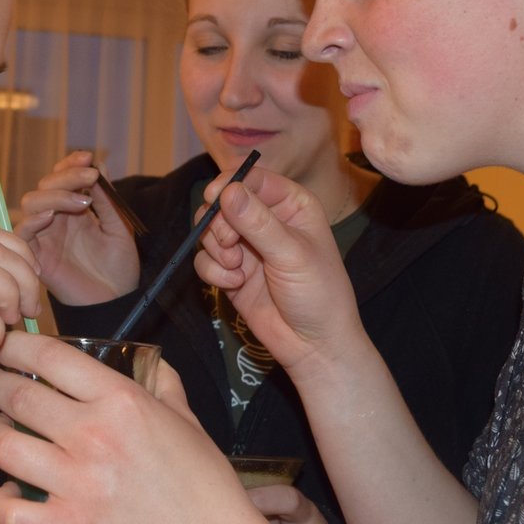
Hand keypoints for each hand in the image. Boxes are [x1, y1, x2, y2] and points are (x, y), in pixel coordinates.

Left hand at [0, 332, 267, 523]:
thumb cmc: (204, 482)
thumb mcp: (187, 417)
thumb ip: (162, 382)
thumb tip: (147, 360)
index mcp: (122, 400)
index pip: (50, 357)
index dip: (15, 346)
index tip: (2, 344)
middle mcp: (94, 434)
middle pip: (15, 396)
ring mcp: (78, 483)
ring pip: (2, 447)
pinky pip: (7, 508)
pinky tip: (8, 492)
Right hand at [15, 151, 141, 303]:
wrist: (117, 301)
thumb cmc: (119, 267)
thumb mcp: (118, 226)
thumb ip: (107, 199)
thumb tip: (98, 164)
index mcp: (74, 210)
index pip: (61, 177)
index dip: (70, 163)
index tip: (89, 157)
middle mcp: (56, 220)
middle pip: (44, 186)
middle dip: (66, 176)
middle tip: (90, 178)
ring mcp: (45, 236)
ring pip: (31, 203)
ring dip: (54, 195)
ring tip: (82, 202)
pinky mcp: (37, 256)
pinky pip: (22, 232)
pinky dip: (33, 220)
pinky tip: (52, 215)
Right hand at [194, 166, 369, 382]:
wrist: (314, 345)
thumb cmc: (319, 294)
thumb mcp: (292, 255)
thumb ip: (258, 222)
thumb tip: (226, 191)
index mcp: (291, 204)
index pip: (252, 178)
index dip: (229, 185)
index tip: (215, 199)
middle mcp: (266, 219)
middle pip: (222, 202)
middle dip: (218, 223)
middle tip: (229, 244)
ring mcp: (246, 245)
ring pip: (208, 230)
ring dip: (215, 249)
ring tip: (236, 269)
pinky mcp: (231, 270)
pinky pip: (204, 259)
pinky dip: (213, 271)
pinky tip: (234, 285)